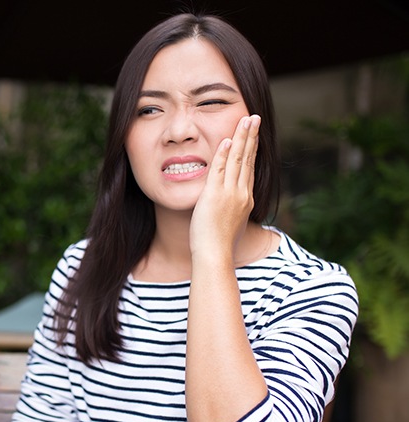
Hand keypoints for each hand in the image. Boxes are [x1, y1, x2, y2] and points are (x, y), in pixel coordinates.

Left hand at [189, 114, 260, 261]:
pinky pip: (220, 170)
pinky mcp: (215, 196)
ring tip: (245, 120)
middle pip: (248, 159)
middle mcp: (241, 194)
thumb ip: (233, 211)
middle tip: (255, 118)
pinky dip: (224, 154)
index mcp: (245, 200)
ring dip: (241, 138)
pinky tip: (228, 140)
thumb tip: (230, 209)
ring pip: (237, 160)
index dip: (252, 150)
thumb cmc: (220, 246)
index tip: (254, 135)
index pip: (249, 169)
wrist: (215, 255)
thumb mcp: (232, 225)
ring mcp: (230, 194)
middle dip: (251, 136)